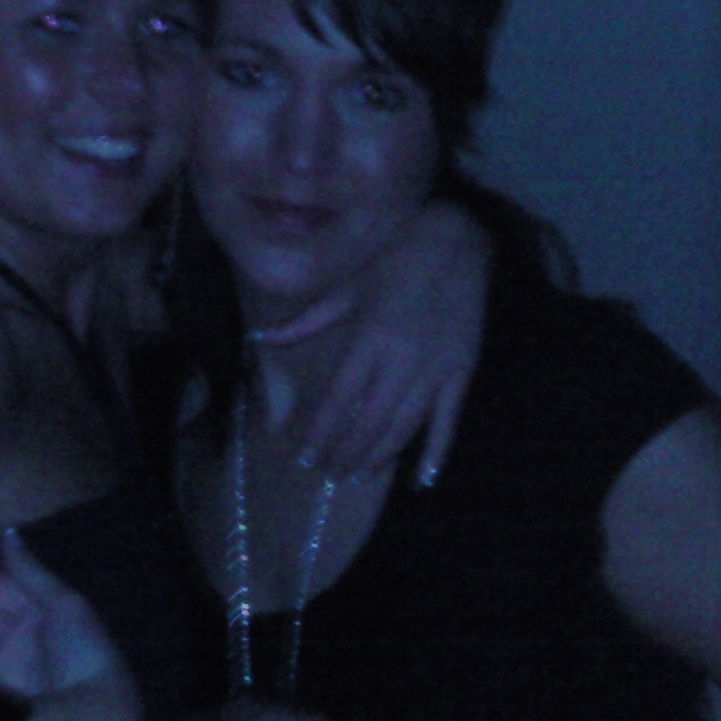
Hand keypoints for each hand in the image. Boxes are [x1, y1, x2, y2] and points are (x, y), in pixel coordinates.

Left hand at [271, 202, 487, 481]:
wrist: (456, 241)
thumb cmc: (394, 260)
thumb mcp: (346, 287)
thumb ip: (304, 322)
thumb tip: (258, 340)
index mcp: (368, 339)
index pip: (338, 400)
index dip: (321, 432)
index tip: (304, 456)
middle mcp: (401, 360)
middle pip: (369, 421)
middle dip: (346, 452)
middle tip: (328, 475)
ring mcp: (435, 369)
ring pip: (404, 426)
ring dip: (380, 455)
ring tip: (358, 476)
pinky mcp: (461, 370)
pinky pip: (448, 419)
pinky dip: (437, 450)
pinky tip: (423, 480)